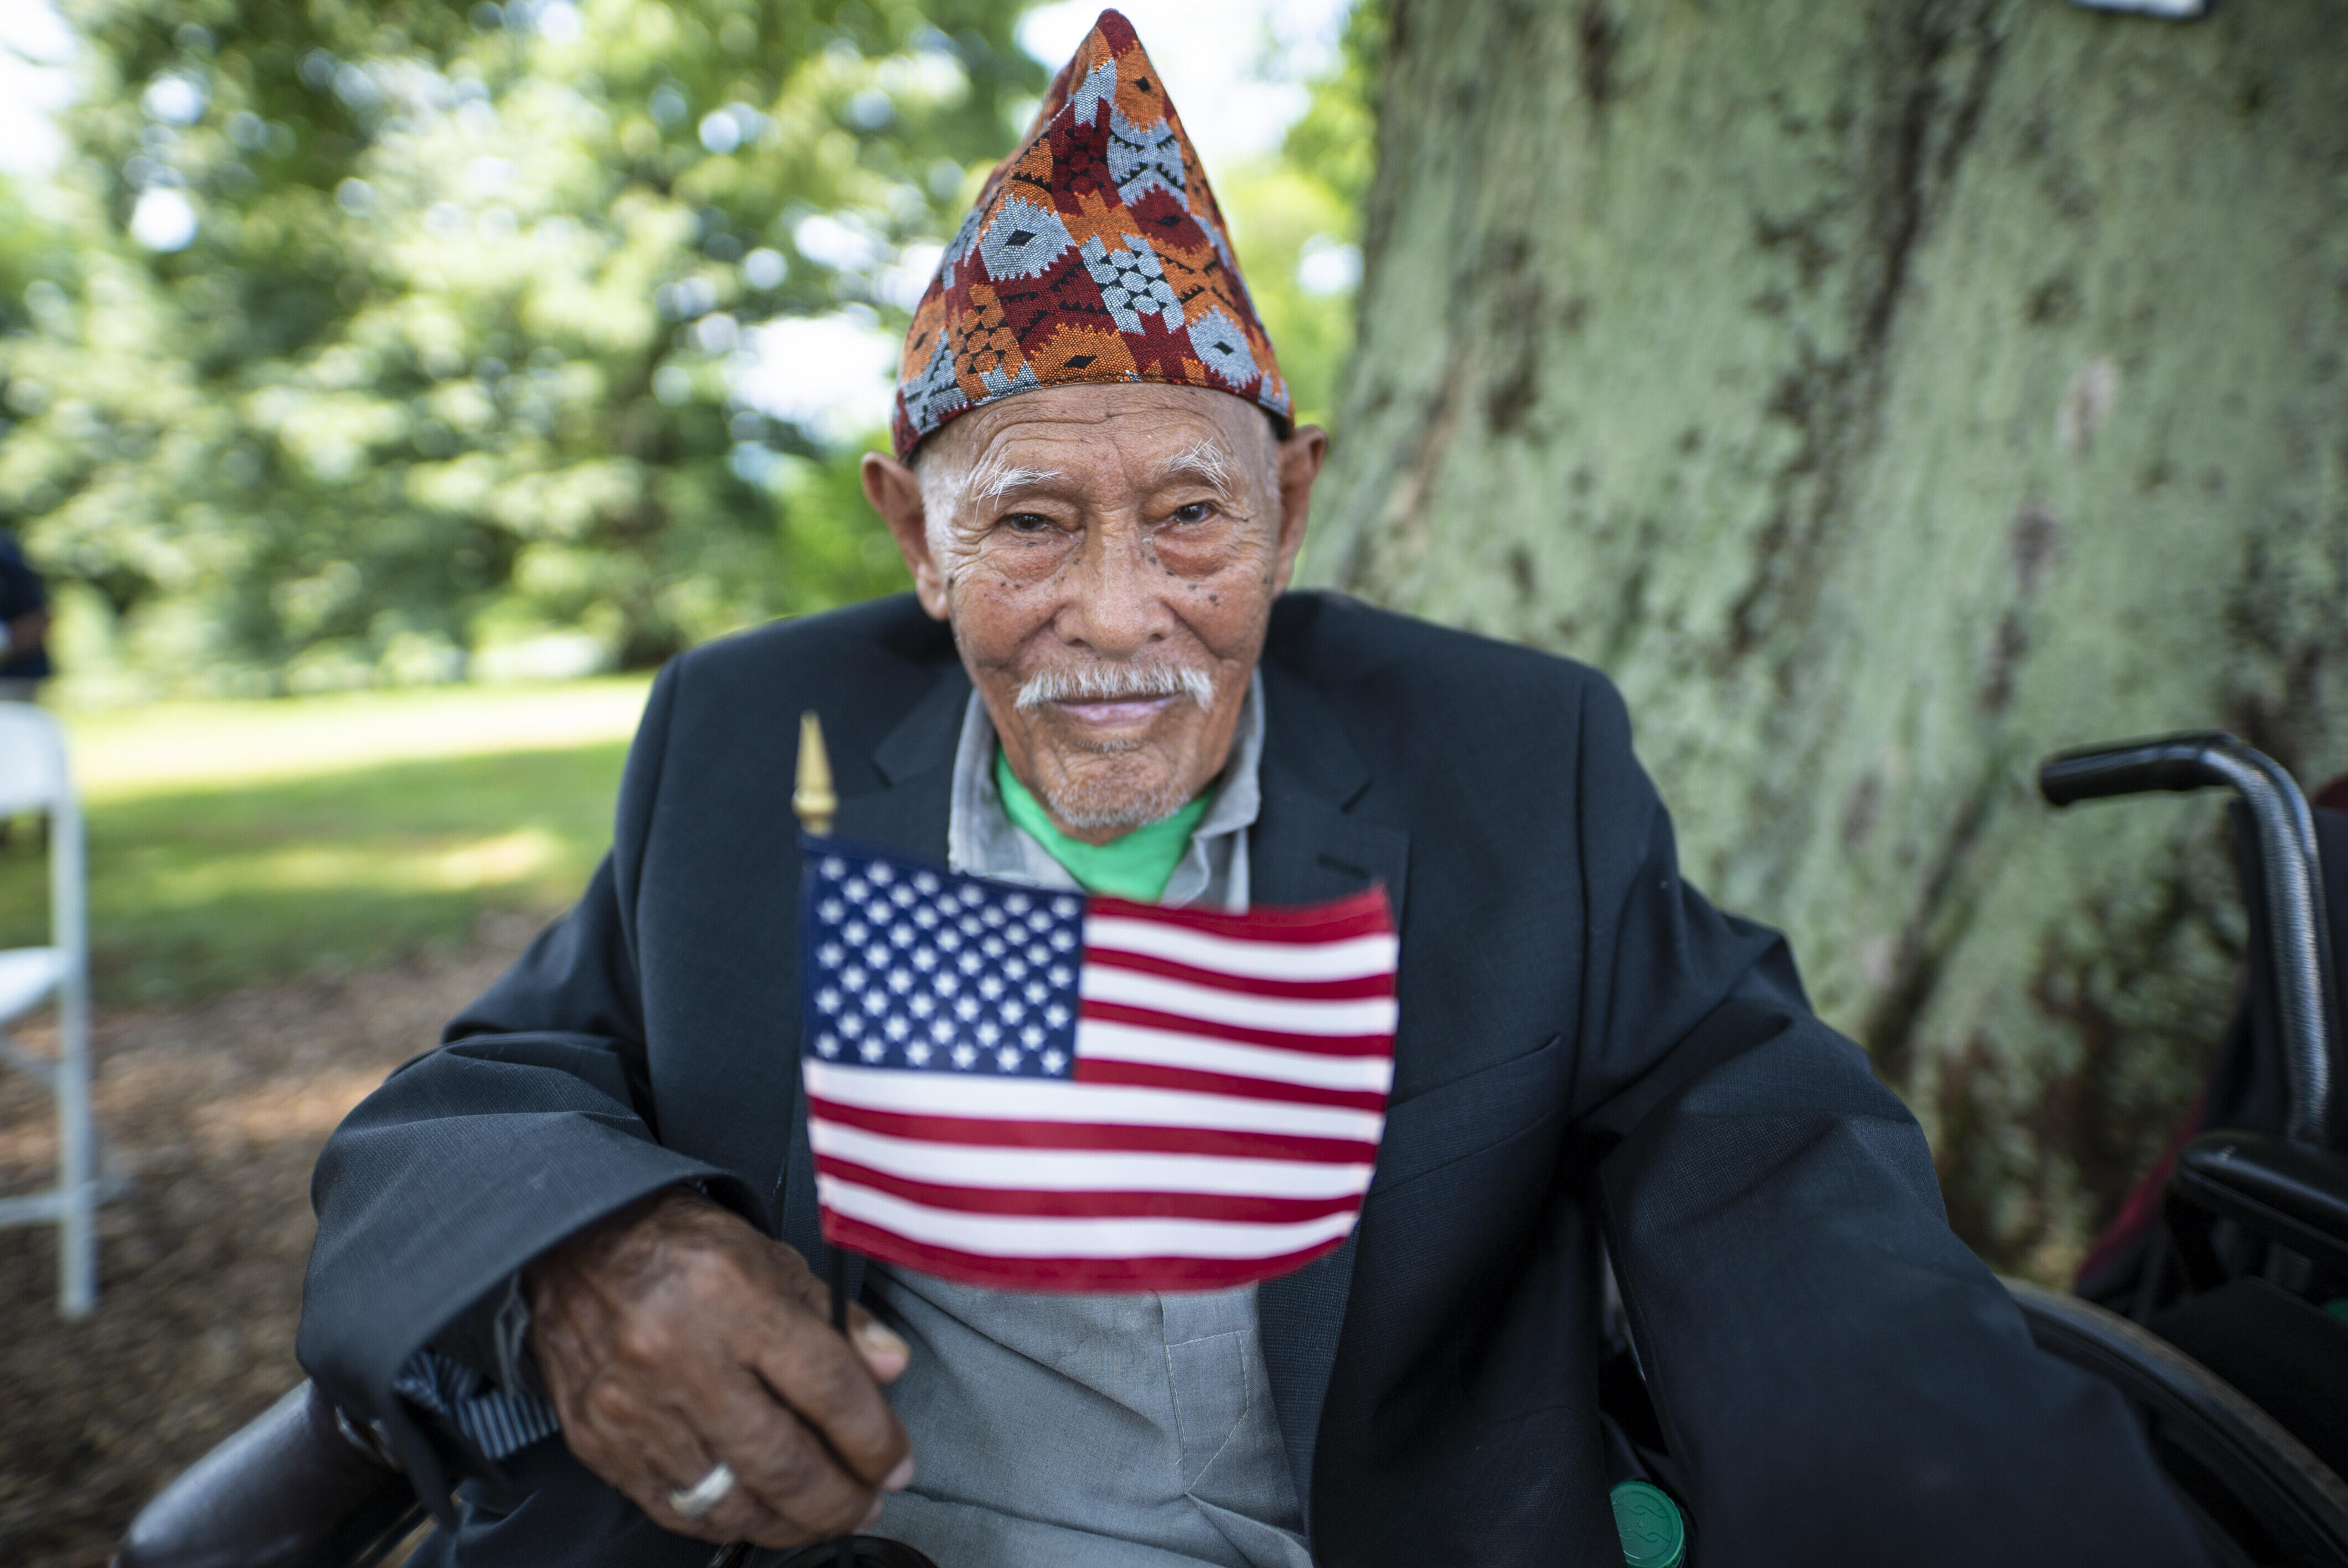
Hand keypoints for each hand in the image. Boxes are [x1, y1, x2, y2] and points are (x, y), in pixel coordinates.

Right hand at [524, 1187, 913, 1546]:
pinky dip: (728, 1520)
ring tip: (821, 1514)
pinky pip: (677, 1508)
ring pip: (732, 1502)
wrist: (574, 1244)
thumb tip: (890, 1367)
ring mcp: (635, 1409)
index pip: (829, 1390)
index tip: (896, 1462)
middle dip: (841, 1499)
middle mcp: (682, 1357)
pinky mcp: (601, 1443)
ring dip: (791, 1523)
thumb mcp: (773, 1259)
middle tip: (868, 1500)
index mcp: (735, 1298)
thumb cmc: (681, 1248)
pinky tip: (759, 1511)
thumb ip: (837, 1319)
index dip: (876, 1440)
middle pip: (784, 1462)